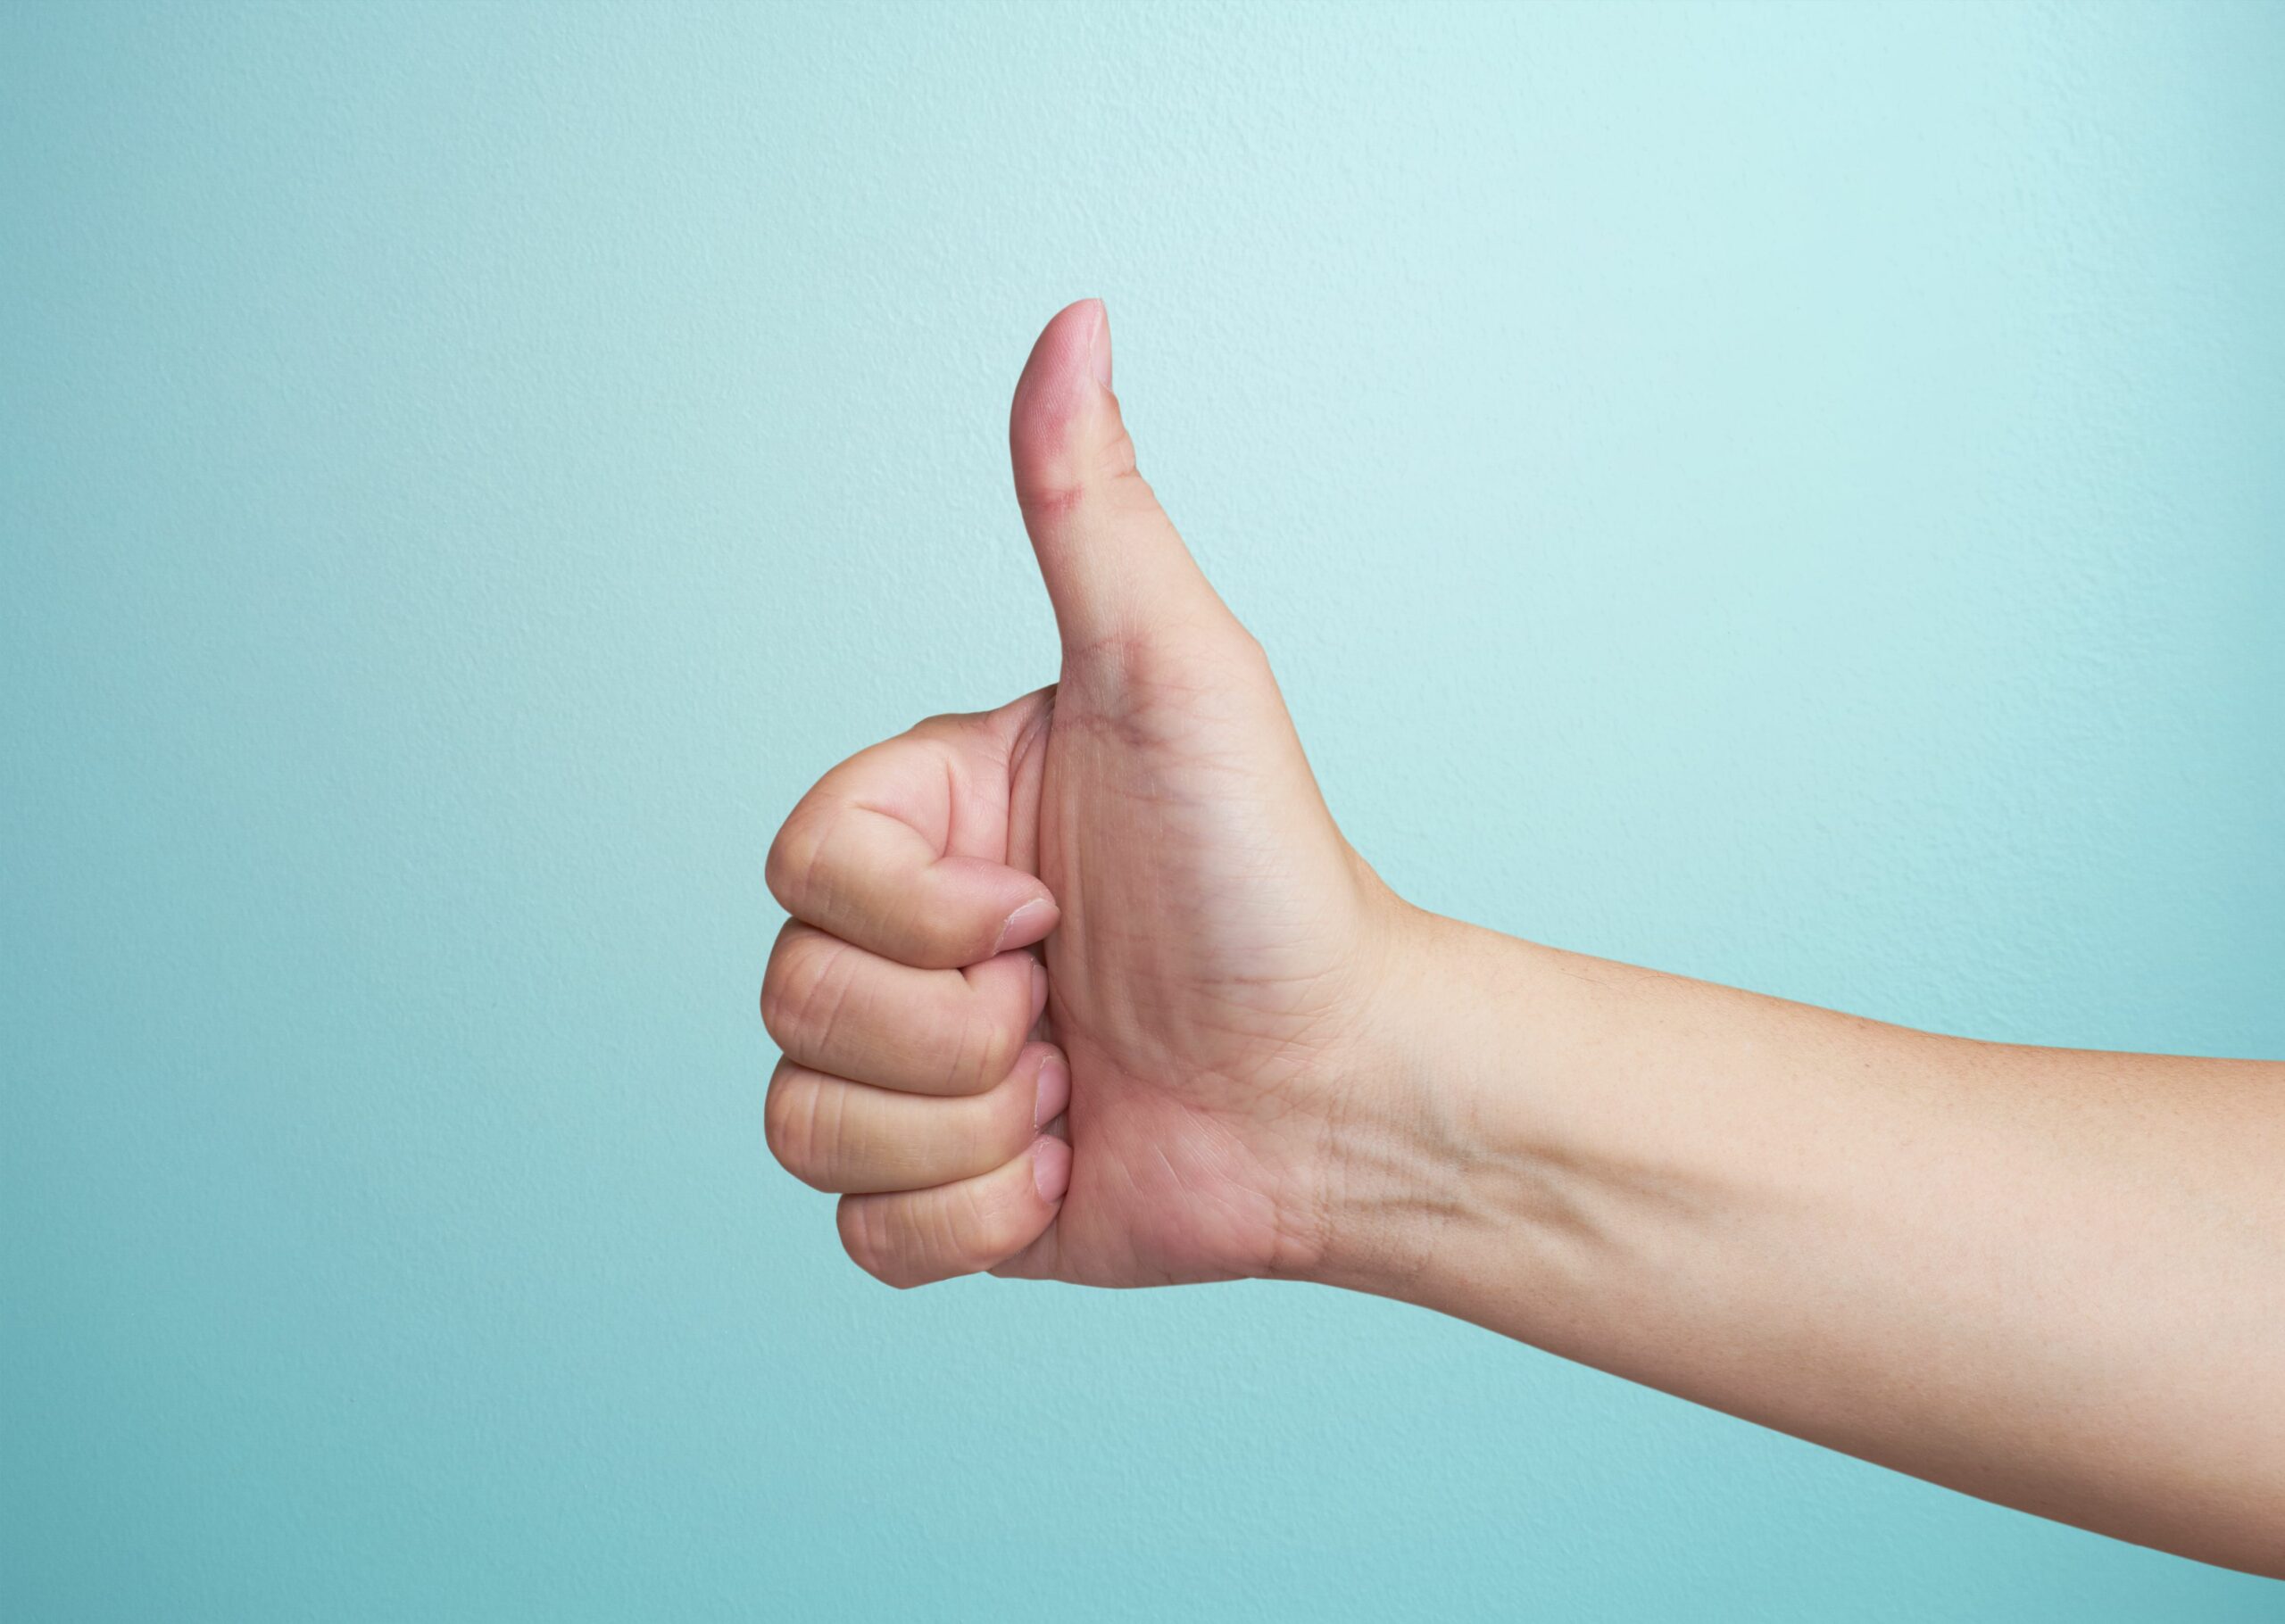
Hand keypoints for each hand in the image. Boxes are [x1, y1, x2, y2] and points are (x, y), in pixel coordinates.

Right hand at [762, 299, 1412, 1287]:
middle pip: (790, 998)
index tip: (1049, 904)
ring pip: (807, 1122)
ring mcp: (918, 1069)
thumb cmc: (1273, 875)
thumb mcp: (1181, 677)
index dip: (919, 913)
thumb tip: (1074, 316)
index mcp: (929, 820)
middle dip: (956, 1029)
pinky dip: (971, 1219)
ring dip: (968, 1127)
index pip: (800, 865)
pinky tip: (1068, 1167)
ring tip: (1080, 1084)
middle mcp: (909, 939)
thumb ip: (1091, 512)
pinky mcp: (945, 1190)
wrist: (1349, 1085)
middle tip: (1076, 1004)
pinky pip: (860, 1231)